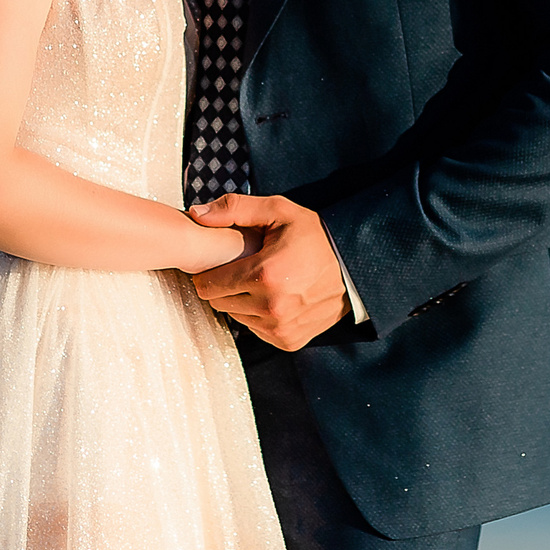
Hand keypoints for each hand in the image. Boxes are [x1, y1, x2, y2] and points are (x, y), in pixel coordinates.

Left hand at [186, 194, 347, 350]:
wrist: (354, 267)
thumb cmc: (313, 236)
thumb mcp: (278, 210)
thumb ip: (234, 209)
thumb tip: (195, 213)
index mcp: (264, 274)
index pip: (208, 285)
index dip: (209, 273)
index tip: (221, 263)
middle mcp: (271, 307)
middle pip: (219, 303)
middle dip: (225, 286)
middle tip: (242, 270)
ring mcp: (280, 328)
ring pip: (236, 317)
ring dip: (241, 302)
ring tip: (260, 282)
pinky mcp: (288, 340)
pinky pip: (255, 331)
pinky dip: (258, 317)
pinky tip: (273, 298)